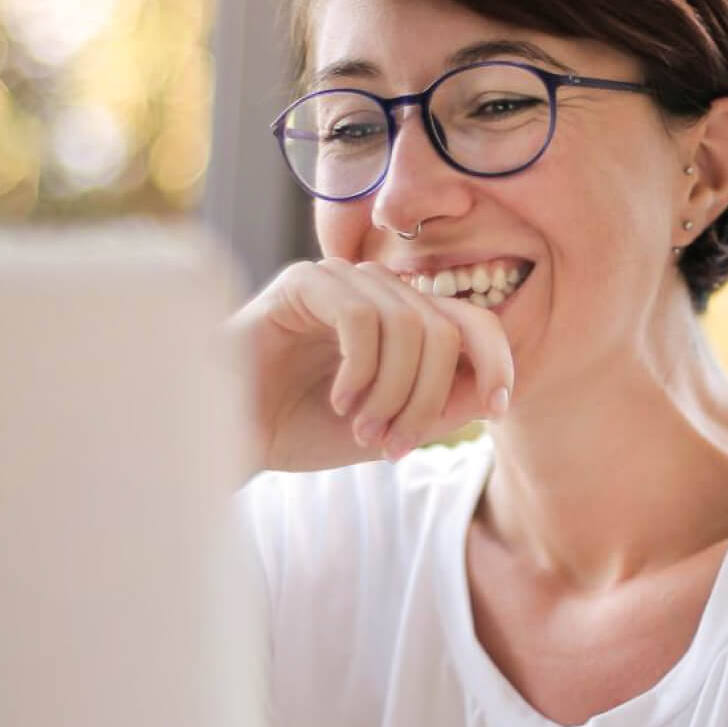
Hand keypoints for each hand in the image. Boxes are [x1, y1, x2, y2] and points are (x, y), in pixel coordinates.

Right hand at [229, 258, 514, 473]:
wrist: (229, 436)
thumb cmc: (301, 430)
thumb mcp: (389, 428)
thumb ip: (440, 408)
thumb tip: (492, 390)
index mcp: (401, 318)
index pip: (472, 321)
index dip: (497, 361)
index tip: (498, 409)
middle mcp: (376, 290)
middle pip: (444, 331)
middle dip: (427, 399)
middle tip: (393, 445)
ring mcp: (340, 281)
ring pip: (409, 326)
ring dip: (392, 393)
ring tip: (361, 428)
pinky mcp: (303, 283)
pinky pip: (363, 319)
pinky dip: (360, 371)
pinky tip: (339, 400)